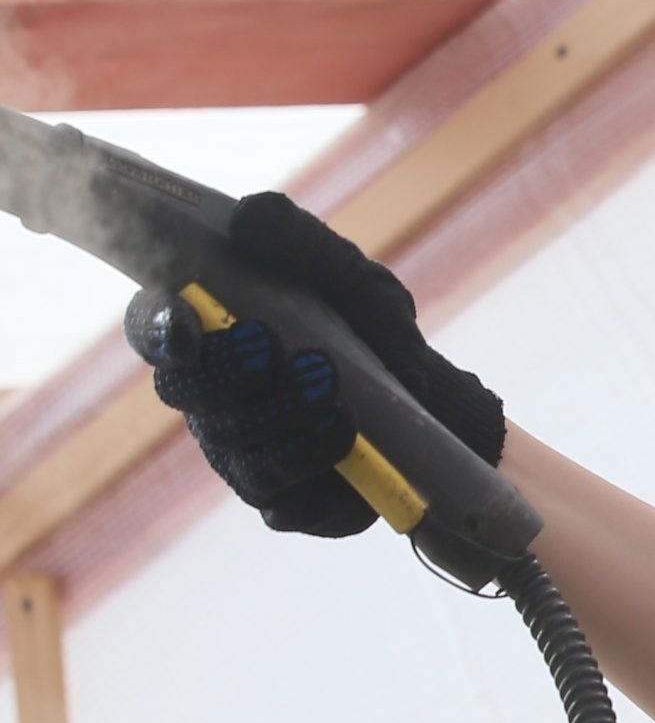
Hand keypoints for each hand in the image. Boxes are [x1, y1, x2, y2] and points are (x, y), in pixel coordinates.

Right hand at [126, 191, 504, 536]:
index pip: (153, 328)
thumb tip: (248, 220)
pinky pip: (278, 502)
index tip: (189, 322)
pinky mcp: (287, 500)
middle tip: (277, 349)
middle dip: (230, 374)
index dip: (159, 327)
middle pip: (189, 394)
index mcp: (210, 334)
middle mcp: (213, 399)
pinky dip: (308, 474)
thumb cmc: (371, 329)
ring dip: (278, 423)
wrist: (434, 397)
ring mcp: (243, 452)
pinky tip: (342, 441)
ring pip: (233, 450)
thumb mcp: (351, 276)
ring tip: (332, 397)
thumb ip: (302, 242)